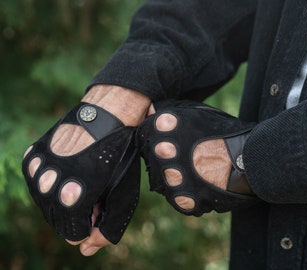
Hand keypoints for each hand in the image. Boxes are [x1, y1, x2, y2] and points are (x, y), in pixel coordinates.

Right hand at [23, 85, 150, 255]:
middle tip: (92, 195)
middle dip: (75, 215)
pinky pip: (36, 182)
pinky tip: (66, 172)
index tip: (97, 209)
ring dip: (61, 200)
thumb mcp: (122, 193)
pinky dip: (50, 184)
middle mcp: (49, 182)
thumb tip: (86, 250)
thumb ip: (107, 226)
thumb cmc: (120, 155)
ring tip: (81, 182)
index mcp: (74, 194)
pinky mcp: (32, 155)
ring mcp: (38, 168)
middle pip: (56, 221)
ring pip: (44, 203)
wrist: (107, 114)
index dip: (87, 225)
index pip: (72, 233)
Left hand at [138, 100, 256, 215]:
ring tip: (197, 171)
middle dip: (167, 156)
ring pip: (163, 178)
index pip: (145, 132)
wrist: (252, 159)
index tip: (172, 140)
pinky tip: (201, 185)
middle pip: (153, 156)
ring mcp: (172, 176)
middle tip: (187, 156)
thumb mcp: (197, 114)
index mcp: (164, 126)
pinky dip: (188, 194)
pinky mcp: (183, 199)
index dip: (159, 137)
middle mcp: (163, 151)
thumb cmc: (226, 133)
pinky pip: (177, 198)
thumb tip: (151, 110)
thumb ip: (170, 113)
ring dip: (177, 176)